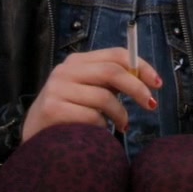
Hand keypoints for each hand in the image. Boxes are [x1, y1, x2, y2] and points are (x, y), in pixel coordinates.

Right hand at [20, 47, 162, 142]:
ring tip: (120, 126)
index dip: (141, 66)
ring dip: (120, 116)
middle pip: (111, 72)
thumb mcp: (88, 90)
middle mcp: (64, 71)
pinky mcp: (53, 109)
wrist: (35, 136)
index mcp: (76, 62)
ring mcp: (57, 89)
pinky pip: (92, 117)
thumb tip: (144, 79)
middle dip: (137, 89)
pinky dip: (102, 127)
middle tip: (150, 105)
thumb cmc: (69, 113)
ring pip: (104, 98)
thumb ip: (109, 82)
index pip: (115, 55)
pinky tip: (97, 133)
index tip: (157, 83)